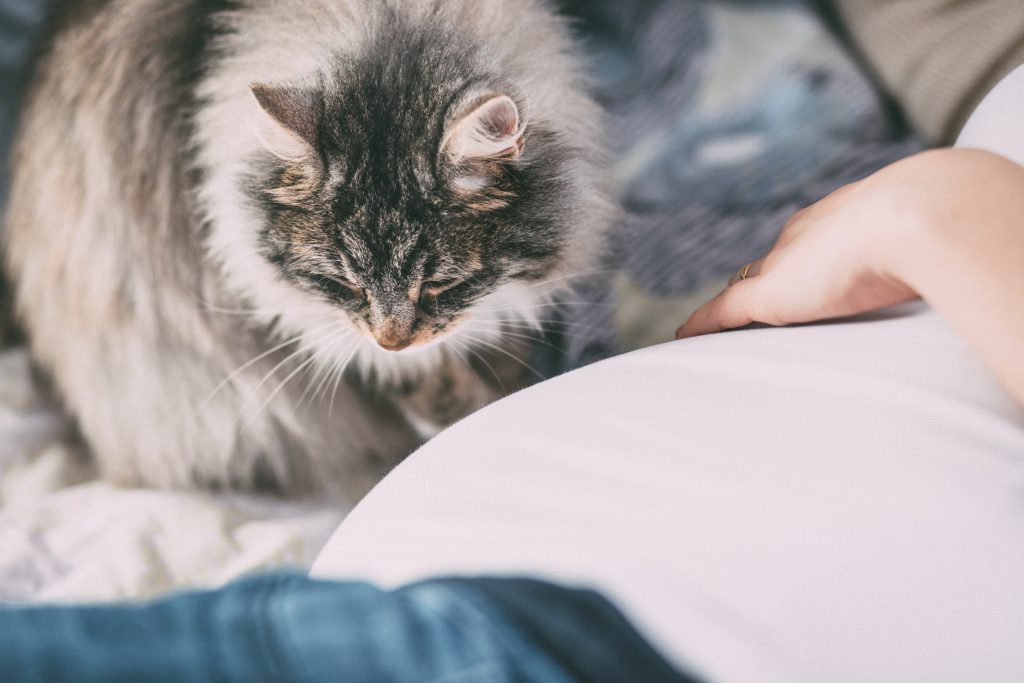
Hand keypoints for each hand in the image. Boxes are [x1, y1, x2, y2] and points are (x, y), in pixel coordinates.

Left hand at [675, 153, 937, 338]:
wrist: (916, 215)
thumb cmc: (933, 226)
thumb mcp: (920, 240)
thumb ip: (916, 255)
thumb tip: (949, 264)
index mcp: (837, 219)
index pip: (805, 245)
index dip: (797, 261)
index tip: (797, 274)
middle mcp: (803, 236)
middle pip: (772, 262)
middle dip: (764, 279)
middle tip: (754, 302)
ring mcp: (783, 264)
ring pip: (746, 285)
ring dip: (733, 305)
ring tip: (716, 325)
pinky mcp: (768, 293)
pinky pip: (722, 312)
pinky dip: (703, 324)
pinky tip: (685, 337)